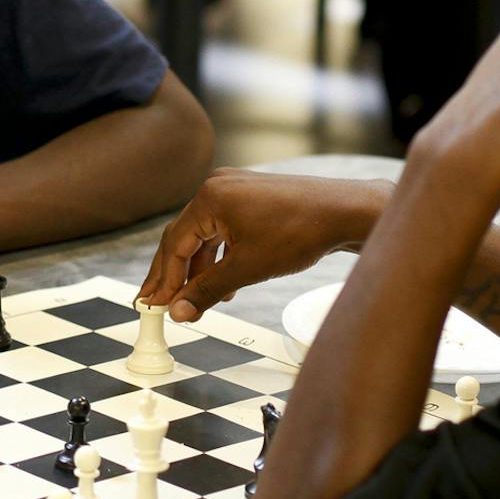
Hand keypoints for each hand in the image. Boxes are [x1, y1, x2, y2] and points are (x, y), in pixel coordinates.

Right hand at [139, 170, 384, 321]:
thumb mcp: (247, 268)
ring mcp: (235, 189)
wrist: (345, 212)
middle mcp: (217, 187)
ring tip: (196, 301)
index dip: (164, 279)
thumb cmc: (300, 232)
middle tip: (157, 302)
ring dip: (200, 269)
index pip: (174, 243)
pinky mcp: (252, 197)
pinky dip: (220, 257)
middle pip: (184, 237)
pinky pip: (224, 229)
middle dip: (174, 274)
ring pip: (205, 235)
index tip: (154, 306)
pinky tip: (226, 285)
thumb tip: (178, 312)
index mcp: (209, 198)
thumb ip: (207, 290)